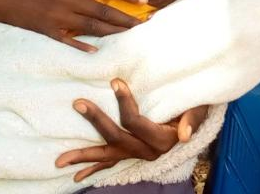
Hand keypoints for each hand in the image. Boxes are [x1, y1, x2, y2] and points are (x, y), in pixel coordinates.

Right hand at [0, 0, 148, 51]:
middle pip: (104, 9)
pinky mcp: (46, 29)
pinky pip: (70, 40)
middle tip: (145, 22)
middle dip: (127, 17)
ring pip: (93, 26)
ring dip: (113, 31)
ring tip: (129, 35)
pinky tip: (97, 51)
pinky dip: (84, 46)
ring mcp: (58, 14)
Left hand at [54, 79, 209, 181]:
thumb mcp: (200, 108)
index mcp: (162, 139)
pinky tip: (77, 177)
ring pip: (108, 155)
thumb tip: (184, 134)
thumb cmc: (197, 106)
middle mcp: (148, 151)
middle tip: (78, 103)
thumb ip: (193, 118)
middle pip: (116, 137)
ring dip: (84, 157)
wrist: (196, 116)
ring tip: (60, 161)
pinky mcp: (132, 152)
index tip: (115, 81)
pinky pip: (111, 162)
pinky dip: (94, 168)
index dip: (124, 102)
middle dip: (96, 121)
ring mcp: (138, 153)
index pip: (136, 122)